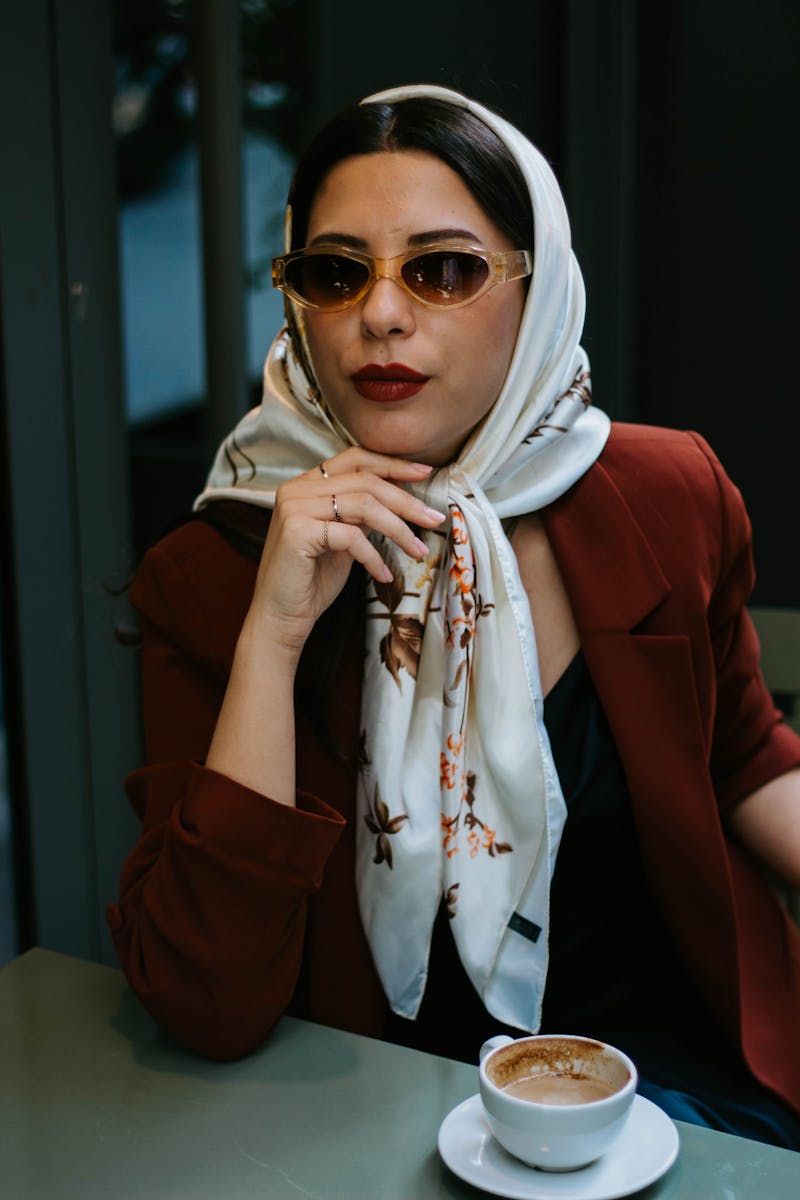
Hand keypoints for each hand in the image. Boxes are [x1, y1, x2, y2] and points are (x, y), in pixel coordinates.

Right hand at [244, 448, 445, 654]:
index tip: (425, 474)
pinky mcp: (297, 531)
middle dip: (406, 501)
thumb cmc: (312, 580)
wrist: (281, 617)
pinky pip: (352, 537)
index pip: (355, 459)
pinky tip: (384, 575)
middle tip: (435, 519)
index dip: (392, 464)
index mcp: (306, 484)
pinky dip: (374, 557)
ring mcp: (294, 507)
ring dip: (399, 529)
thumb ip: (363, 514)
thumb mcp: (344, 539)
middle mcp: (296, 489)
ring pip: (363, 505)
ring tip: (419, 551)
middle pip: (365, 481)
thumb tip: (403, 496)